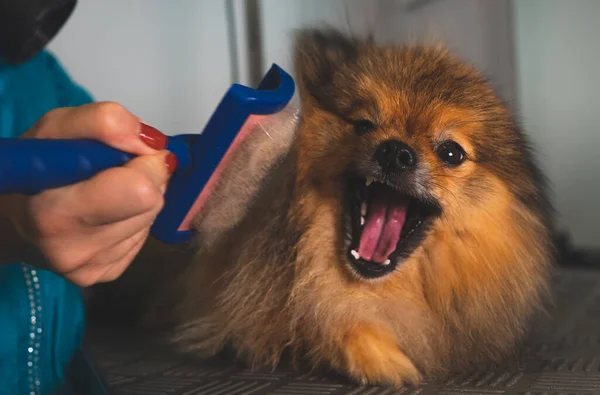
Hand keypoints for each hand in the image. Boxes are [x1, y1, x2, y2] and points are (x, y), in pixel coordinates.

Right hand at [0, 102, 176, 286]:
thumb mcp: (55, 129)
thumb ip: (102, 122)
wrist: (12, 222)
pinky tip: (108, 212)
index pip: (140, 190)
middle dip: (146, 177)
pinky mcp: (109, 273)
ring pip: (152, 217)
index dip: (145, 163)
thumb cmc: (36, 168)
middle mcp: (75, 250)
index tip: (132, 150)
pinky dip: (134, 217)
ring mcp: (94, 267)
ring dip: (141, 198)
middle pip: (152, 203)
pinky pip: (144, 235)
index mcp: (56, 214)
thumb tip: (151, 141)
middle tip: (117, 169)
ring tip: (108, 192)